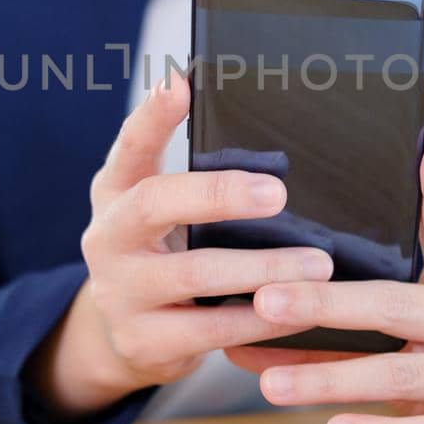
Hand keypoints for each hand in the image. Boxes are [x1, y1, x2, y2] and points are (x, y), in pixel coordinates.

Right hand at [26, 66, 333, 417]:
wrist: (129, 335)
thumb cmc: (167, 253)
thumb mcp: (166, 213)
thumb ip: (197, 178)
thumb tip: (271, 134)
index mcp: (115, 191)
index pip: (131, 145)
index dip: (153, 115)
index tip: (181, 82)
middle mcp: (106, 236)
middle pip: (155, 203)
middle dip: (218, 194)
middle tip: (277, 193)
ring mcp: (119, 292)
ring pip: (194, 275)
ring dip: (263, 269)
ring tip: (317, 264)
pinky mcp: (142, 341)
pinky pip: (212, 329)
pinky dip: (260, 320)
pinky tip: (300, 312)